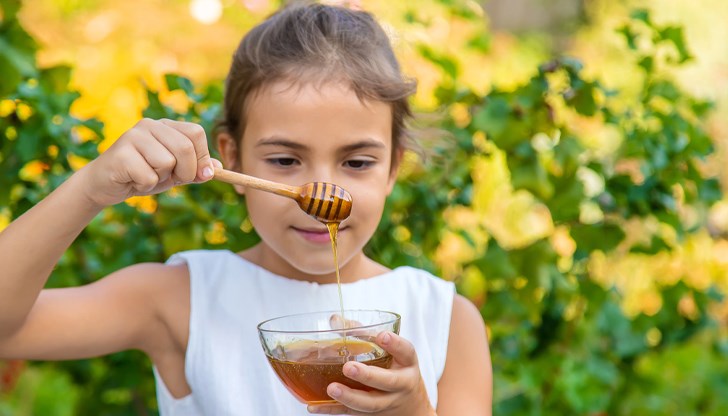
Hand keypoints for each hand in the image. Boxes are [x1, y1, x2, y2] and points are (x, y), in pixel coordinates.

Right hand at [77, 118, 216, 207]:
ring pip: (167, 162)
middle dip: (186, 172)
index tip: (202, 175)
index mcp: (166, 126)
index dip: (203, 157)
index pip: (196, 133)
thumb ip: (196, 169)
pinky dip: (145, 186)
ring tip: (146, 176)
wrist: (105, 185)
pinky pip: (149, 176)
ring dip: (161, 179)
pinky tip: (133, 180)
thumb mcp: (175, 172)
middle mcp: (150, 125)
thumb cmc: (143, 175)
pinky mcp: (120, 154)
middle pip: (185, 148)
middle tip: (172, 179)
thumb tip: (218, 168)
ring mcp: (133, 136)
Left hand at [307, 331, 434, 415]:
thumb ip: (366, 335)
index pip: (406, 351)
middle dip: (367, 375)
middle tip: (348, 367)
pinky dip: (331, 409)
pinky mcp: (370, 415)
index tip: (381, 335)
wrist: (409, 406)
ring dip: (349, 396)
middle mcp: (400, 384)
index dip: (395, 344)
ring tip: (332, 388)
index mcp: (406, 363)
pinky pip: (350, 413)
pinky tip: (314, 405)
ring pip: (370, 403)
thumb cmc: (395, 369)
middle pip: (387, 382)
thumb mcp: (391, 352)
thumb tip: (336, 321)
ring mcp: (386, 402)